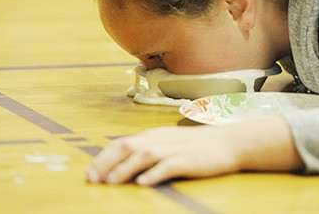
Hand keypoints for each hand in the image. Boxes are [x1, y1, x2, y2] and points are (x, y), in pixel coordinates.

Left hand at [86, 116, 302, 185]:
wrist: (228, 142)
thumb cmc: (196, 145)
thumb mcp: (168, 143)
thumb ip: (148, 150)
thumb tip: (122, 163)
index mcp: (153, 136)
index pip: (122, 143)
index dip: (103, 157)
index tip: (90, 173)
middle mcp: (160, 140)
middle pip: (128, 146)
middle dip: (107, 163)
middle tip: (94, 180)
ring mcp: (175, 149)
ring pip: (145, 154)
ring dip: (126, 168)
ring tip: (112, 182)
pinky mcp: (189, 159)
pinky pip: (169, 165)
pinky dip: (155, 173)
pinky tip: (145, 183)